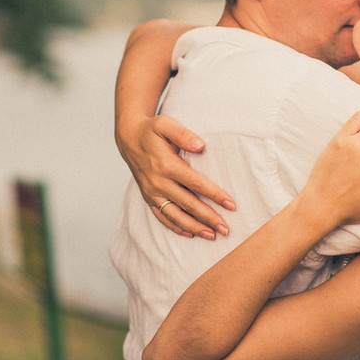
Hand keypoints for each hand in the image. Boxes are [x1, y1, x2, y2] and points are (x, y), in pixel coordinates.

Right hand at [116, 113, 235, 239]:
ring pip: (175, 215)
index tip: (231, 204)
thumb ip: (183, 134)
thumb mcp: (165, 124)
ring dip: (194, 227)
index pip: (195, 183)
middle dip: (208, 217)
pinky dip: (175, 227)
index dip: (214, 194)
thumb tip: (200, 145)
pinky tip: (190, 233)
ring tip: (211, 235)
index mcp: (166, 165)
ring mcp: (152, 192)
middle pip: (188, 203)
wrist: (129, 138)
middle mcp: (158, 182)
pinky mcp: (148, 197)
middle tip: (226, 228)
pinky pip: (162, 216)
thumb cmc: (151, 131)